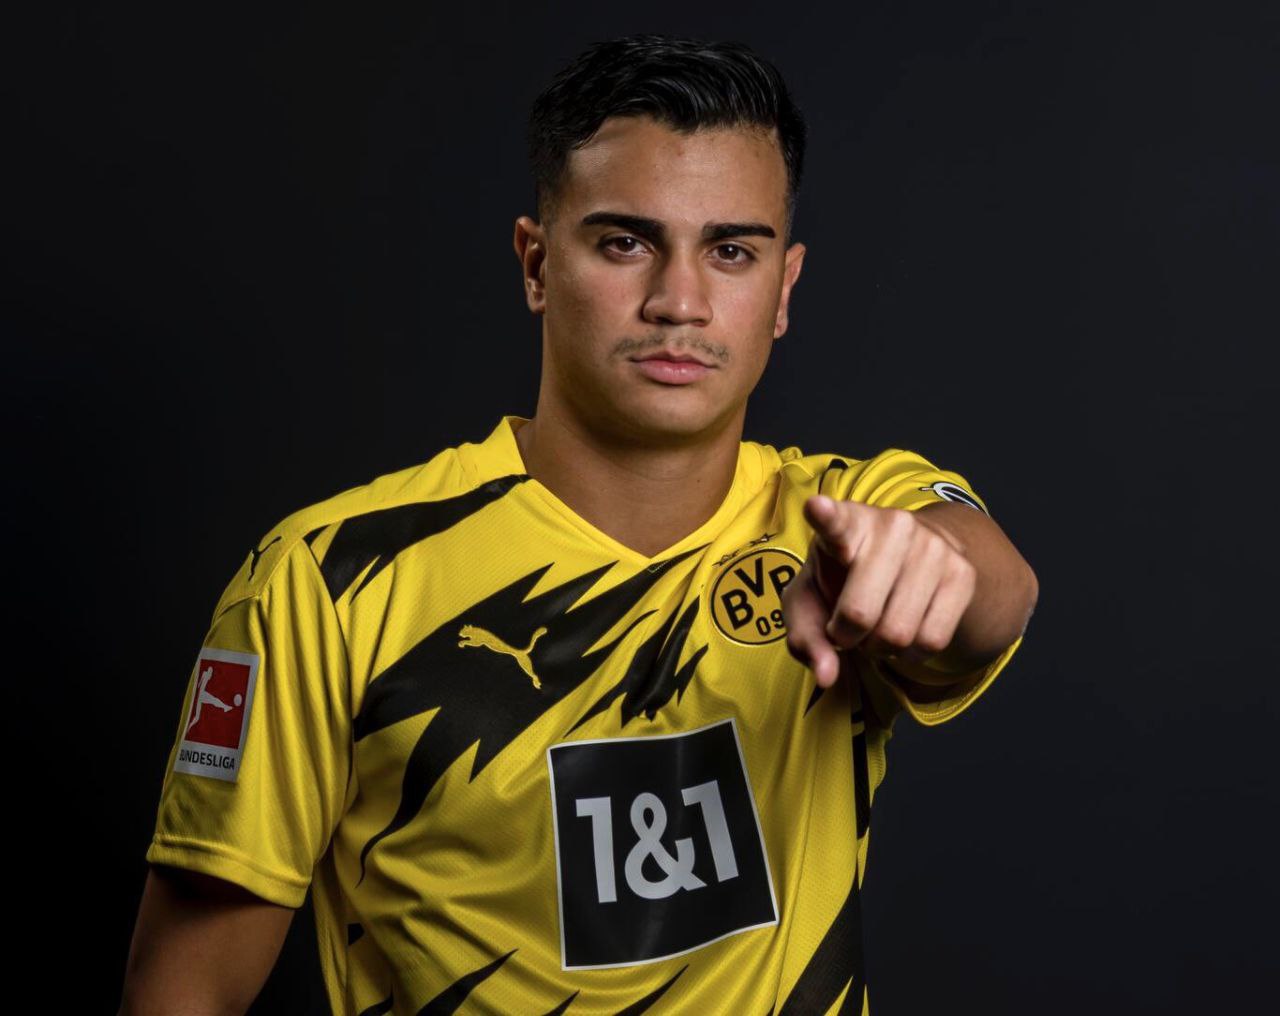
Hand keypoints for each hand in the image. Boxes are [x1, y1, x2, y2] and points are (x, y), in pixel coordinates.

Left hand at [781, 495, 977, 687]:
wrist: (911, 558)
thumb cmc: (843, 579)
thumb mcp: (810, 600)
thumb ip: (805, 637)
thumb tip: (827, 676)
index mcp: (846, 524)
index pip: (834, 522)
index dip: (825, 517)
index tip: (816, 508)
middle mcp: (892, 526)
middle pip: (860, 614)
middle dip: (846, 637)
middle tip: (846, 628)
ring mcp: (933, 547)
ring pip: (898, 634)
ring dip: (879, 648)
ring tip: (875, 625)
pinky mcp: (963, 573)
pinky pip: (932, 641)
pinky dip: (911, 653)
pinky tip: (904, 630)